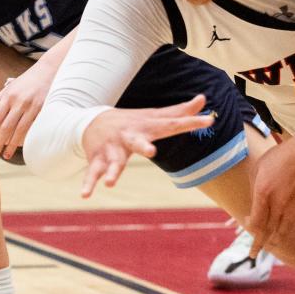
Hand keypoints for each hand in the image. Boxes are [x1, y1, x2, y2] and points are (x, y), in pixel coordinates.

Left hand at [0, 64, 54, 160]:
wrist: (50, 70)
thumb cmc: (27, 81)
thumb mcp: (10, 88)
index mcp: (9, 96)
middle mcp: (19, 102)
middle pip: (6, 127)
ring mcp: (33, 106)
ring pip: (20, 130)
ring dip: (12, 145)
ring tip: (6, 155)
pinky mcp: (44, 109)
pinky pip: (33, 127)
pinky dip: (27, 138)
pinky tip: (22, 147)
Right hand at [80, 95, 214, 197]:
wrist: (91, 121)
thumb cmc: (131, 122)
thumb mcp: (154, 116)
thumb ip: (179, 111)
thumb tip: (203, 99)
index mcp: (146, 127)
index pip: (171, 124)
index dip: (190, 122)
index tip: (209, 120)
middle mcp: (129, 137)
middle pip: (138, 142)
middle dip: (143, 147)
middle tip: (151, 152)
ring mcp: (112, 149)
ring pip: (114, 162)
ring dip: (113, 172)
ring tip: (111, 183)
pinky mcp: (97, 160)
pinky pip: (93, 173)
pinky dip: (88, 184)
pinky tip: (85, 195)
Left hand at [245, 132, 294, 256]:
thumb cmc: (280, 157)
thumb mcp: (259, 168)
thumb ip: (254, 189)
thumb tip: (254, 206)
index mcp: (263, 193)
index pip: (255, 221)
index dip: (249, 228)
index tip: (245, 226)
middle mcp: (278, 204)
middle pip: (267, 232)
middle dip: (259, 244)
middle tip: (253, 254)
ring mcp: (294, 207)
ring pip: (282, 231)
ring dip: (274, 240)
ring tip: (268, 247)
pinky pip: (293, 221)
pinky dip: (286, 227)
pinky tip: (282, 226)